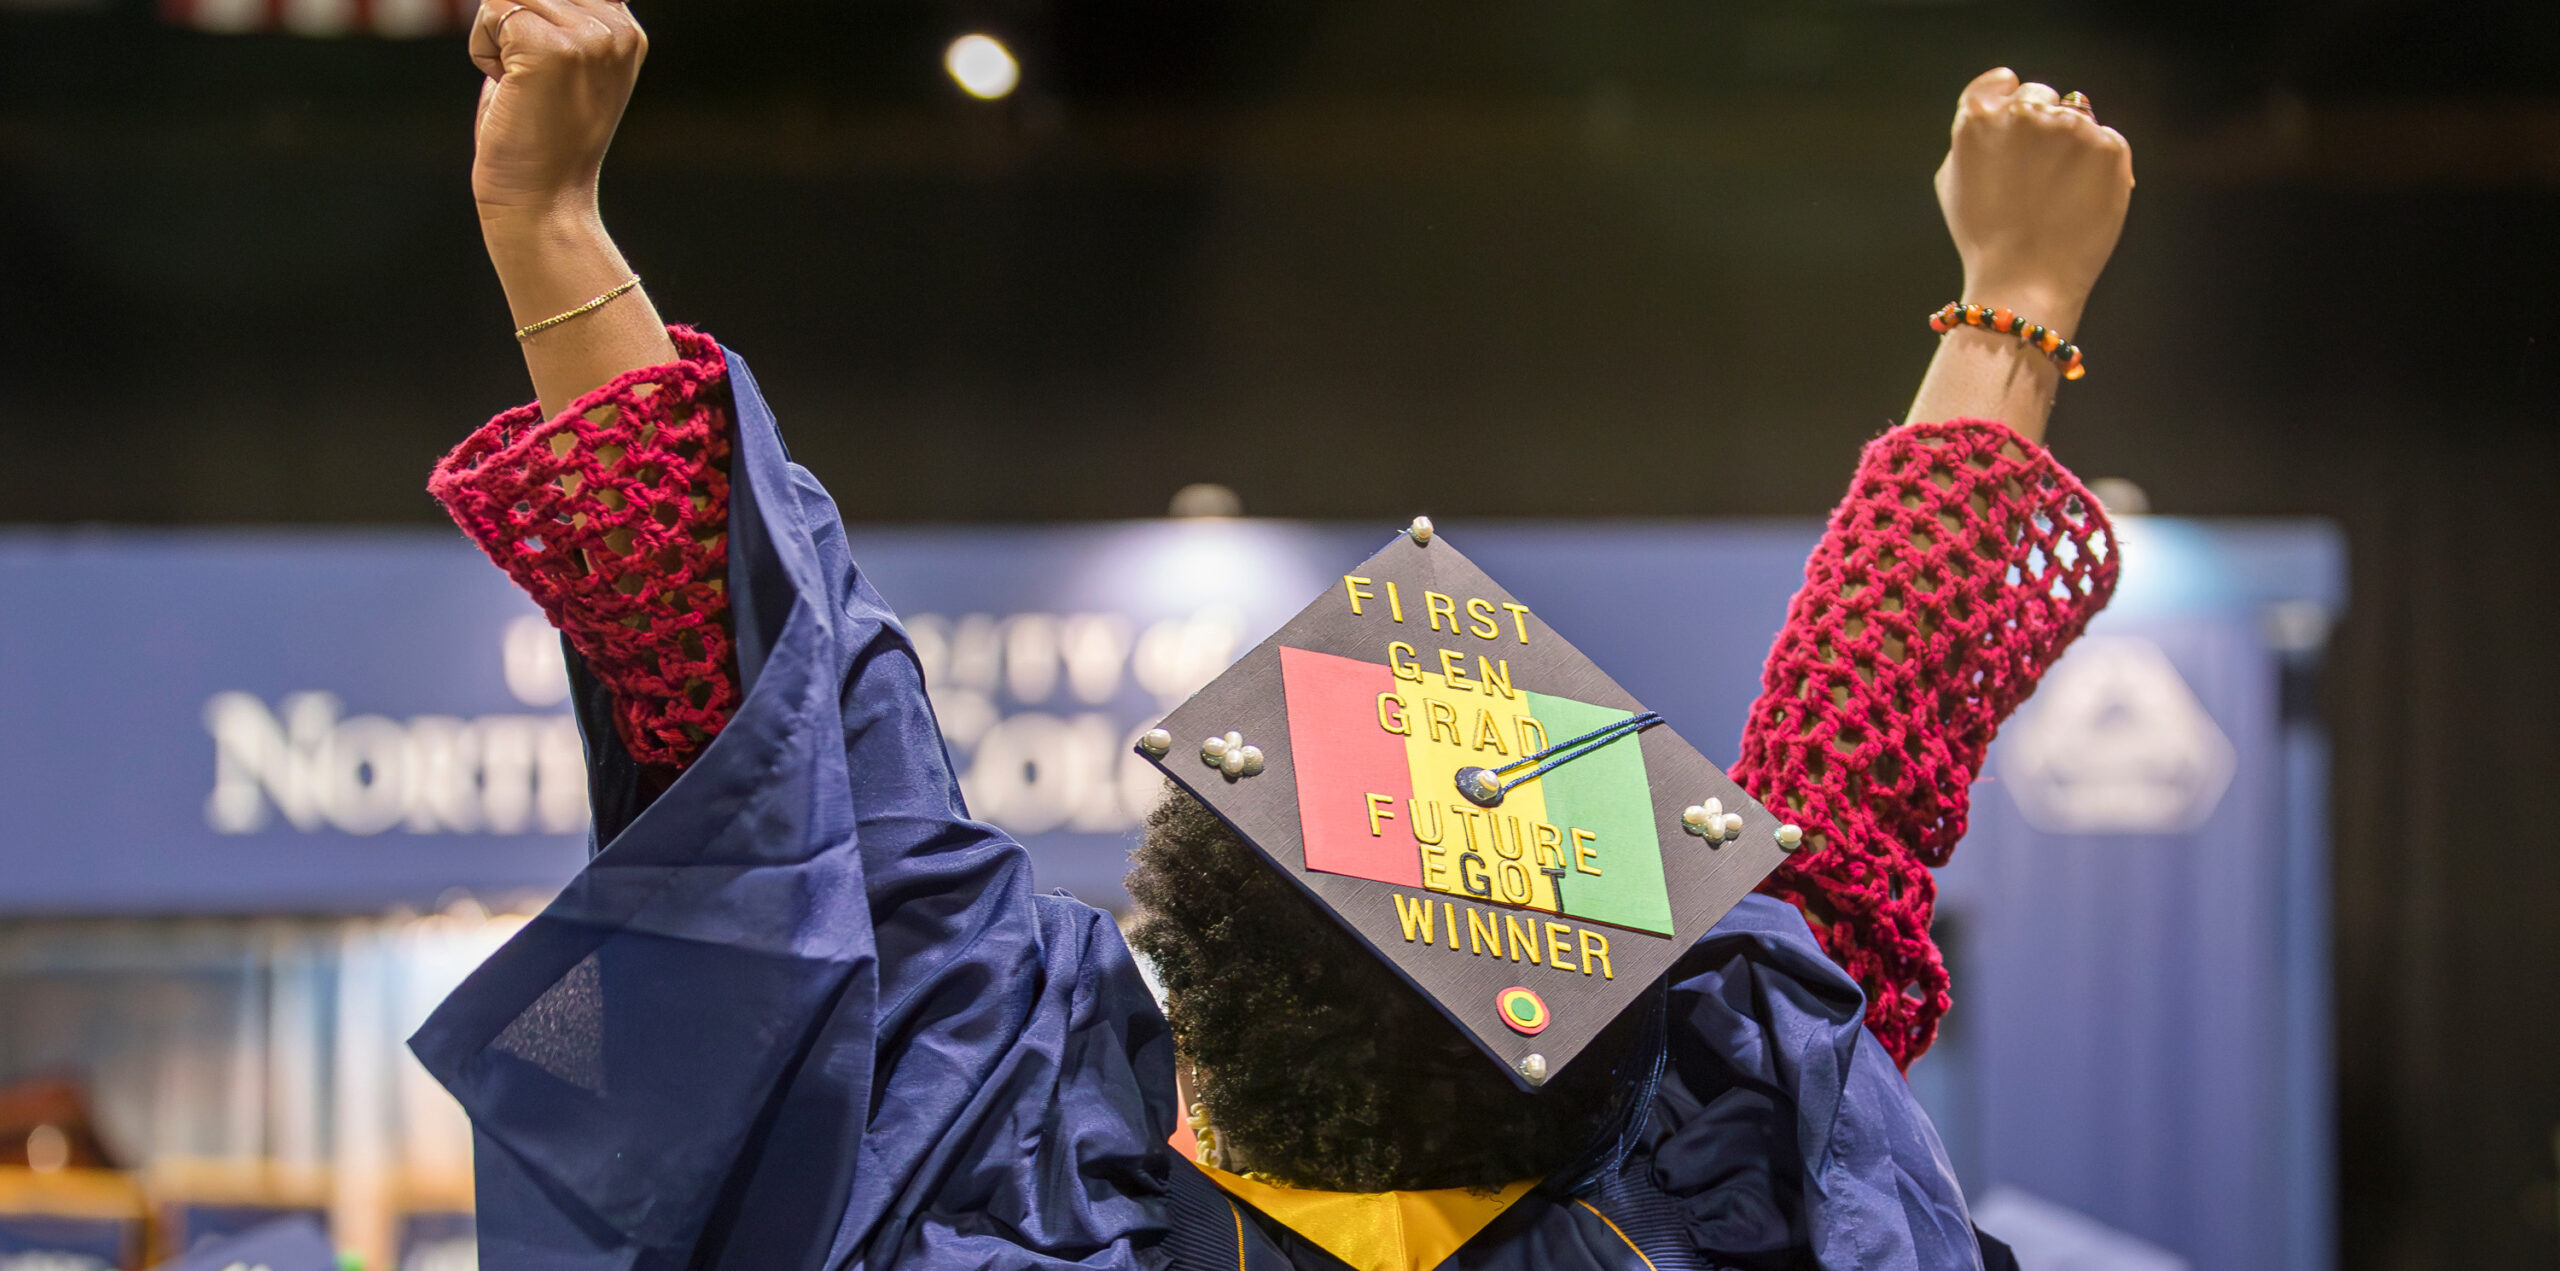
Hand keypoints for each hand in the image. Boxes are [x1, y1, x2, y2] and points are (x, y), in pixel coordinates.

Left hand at [468, 0, 647, 223]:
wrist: (544, 202)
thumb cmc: (541, 141)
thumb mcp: (562, 65)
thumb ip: (554, 19)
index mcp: (626, 30)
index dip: (532, 16)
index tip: (536, 64)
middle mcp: (617, 28)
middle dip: (511, 22)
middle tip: (528, 79)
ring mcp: (589, 38)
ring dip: (495, 36)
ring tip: (522, 86)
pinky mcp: (552, 49)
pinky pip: (491, 12)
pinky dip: (482, 50)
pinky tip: (510, 88)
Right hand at [1934, 67, 2134, 333]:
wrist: (2024, 281)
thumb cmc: (1984, 237)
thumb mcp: (1953, 179)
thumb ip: (1974, 136)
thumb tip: (2000, 113)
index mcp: (1979, 118)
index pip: (1999, 83)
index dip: (2006, 102)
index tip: (2012, 130)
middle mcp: (2025, 113)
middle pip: (2039, 95)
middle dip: (2039, 125)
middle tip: (2034, 174)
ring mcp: (2071, 128)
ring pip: (2077, 118)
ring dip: (2071, 146)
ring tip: (2057, 194)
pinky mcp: (2109, 147)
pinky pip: (2106, 142)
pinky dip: (2098, 166)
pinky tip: (2080, 198)